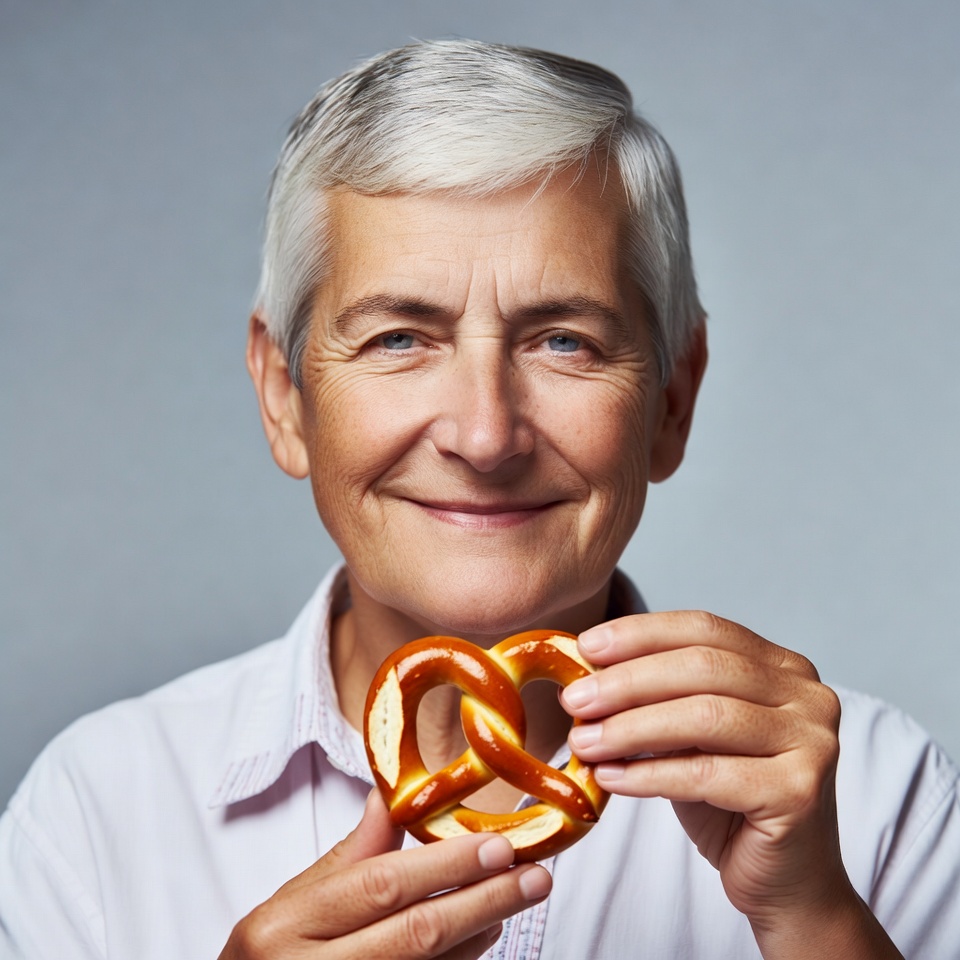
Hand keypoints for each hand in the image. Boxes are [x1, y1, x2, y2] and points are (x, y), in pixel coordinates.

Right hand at [219, 790, 550, 959]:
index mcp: (289, 925)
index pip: (380, 886)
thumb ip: (353, 852)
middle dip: (483, 901)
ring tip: (515, 898)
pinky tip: (484, 937)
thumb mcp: (296, 899)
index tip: (498, 845)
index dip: (446, 865)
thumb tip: (393, 791)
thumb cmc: (271, 954)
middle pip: (415, 936)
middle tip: (534, 876)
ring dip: (480, 935)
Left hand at [561, 611, 901, 958]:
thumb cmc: (729, 801)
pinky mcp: (800, 792)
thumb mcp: (689, 735)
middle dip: (628, 681)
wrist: (782, 882)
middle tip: (574, 700)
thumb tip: (586, 670)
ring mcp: (812, 742)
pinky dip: (648, 774)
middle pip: (703, 667)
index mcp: (782, 666)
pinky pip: (707, 774)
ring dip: (630, 728)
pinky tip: (610, 777)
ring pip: (705, 717)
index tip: (586, 647)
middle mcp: (807, 695)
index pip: (705, 628)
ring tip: (582, 742)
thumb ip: (658, 697)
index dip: (641, 633)